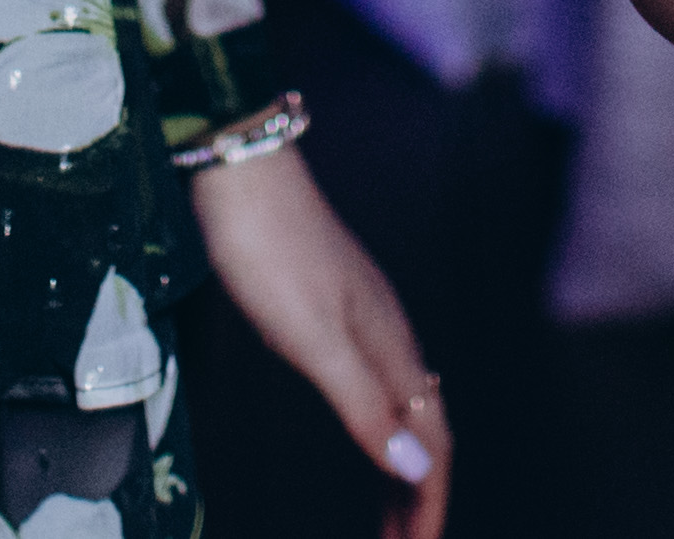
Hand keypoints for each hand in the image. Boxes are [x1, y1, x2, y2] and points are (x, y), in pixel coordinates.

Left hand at [193, 146, 448, 538]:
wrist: (240, 170)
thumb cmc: (270, 252)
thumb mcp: (312, 339)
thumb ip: (363, 404)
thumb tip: (415, 469)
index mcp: (393, 347)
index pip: (432, 444)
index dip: (429, 505)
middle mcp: (391, 336)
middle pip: (422, 433)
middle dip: (418, 498)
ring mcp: (365, 320)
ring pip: (399, 411)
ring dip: (398, 470)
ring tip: (387, 519)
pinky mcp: (335, 309)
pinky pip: (376, 389)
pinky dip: (378, 432)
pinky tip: (365, 438)